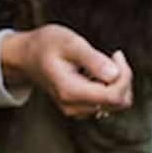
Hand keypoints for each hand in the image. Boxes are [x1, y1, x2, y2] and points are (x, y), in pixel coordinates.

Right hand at [0, 24, 133, 118]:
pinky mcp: (80, 108)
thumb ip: (92, 59)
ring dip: (117, 82)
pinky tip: (98, 72)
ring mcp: (76, 109)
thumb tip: (114, 74)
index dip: (124, 75)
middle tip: (113, 56)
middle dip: (123, 78)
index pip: (114, 95)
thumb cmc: (45, 45)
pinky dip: (110, 87)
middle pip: (118, 102)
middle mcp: (73, 106)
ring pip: (115, 103)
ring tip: (102, 62)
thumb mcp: (69, 42)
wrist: (26, 56)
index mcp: (70, 91)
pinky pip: (107, 103)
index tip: (116, 54)